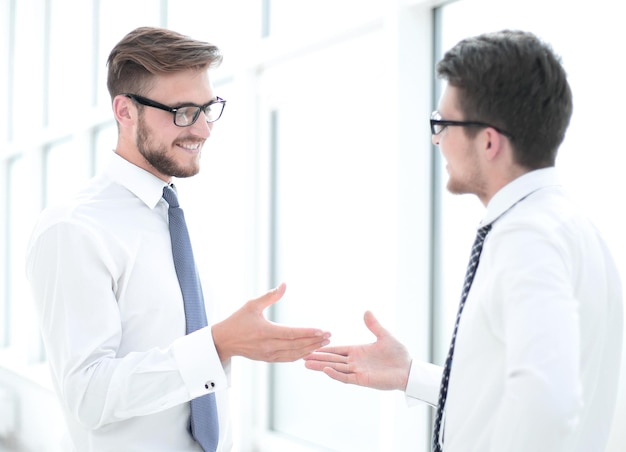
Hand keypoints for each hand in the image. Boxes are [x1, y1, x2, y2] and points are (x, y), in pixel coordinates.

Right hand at [211, 283, 330, 361]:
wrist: (224, 341)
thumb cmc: (237, 320)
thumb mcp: (252, 305)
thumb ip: (270, 296)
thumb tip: (285, 284)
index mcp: (265, 332)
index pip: (292, 333)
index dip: (308, 332)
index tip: (322, 330)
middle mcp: (268, 346)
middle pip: (297, 345)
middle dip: (315, 341)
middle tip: (329, 336)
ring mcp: (269, 355)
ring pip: (294, 354)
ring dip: (310, 349)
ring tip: (324, 343)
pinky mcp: (268, 359)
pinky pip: (288, 359)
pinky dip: (301, 355)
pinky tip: (310, 351)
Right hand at [303, 311, 410, 390]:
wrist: (408, 370)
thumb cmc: (398, 354)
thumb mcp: (384, 336)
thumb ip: (374, 325)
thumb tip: (366, 311)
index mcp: (358, 351)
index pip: (337, 350)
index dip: (324, 348)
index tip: (311, 345)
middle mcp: (355, 362)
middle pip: (332, 359)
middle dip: (317, 357)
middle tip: (301, 355)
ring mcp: (358, 371)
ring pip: (335, 368)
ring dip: (321, 365)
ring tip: (306, 363)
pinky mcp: (363, 379)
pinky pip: (346, 377)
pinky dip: (335, 374)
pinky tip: (325, 369)